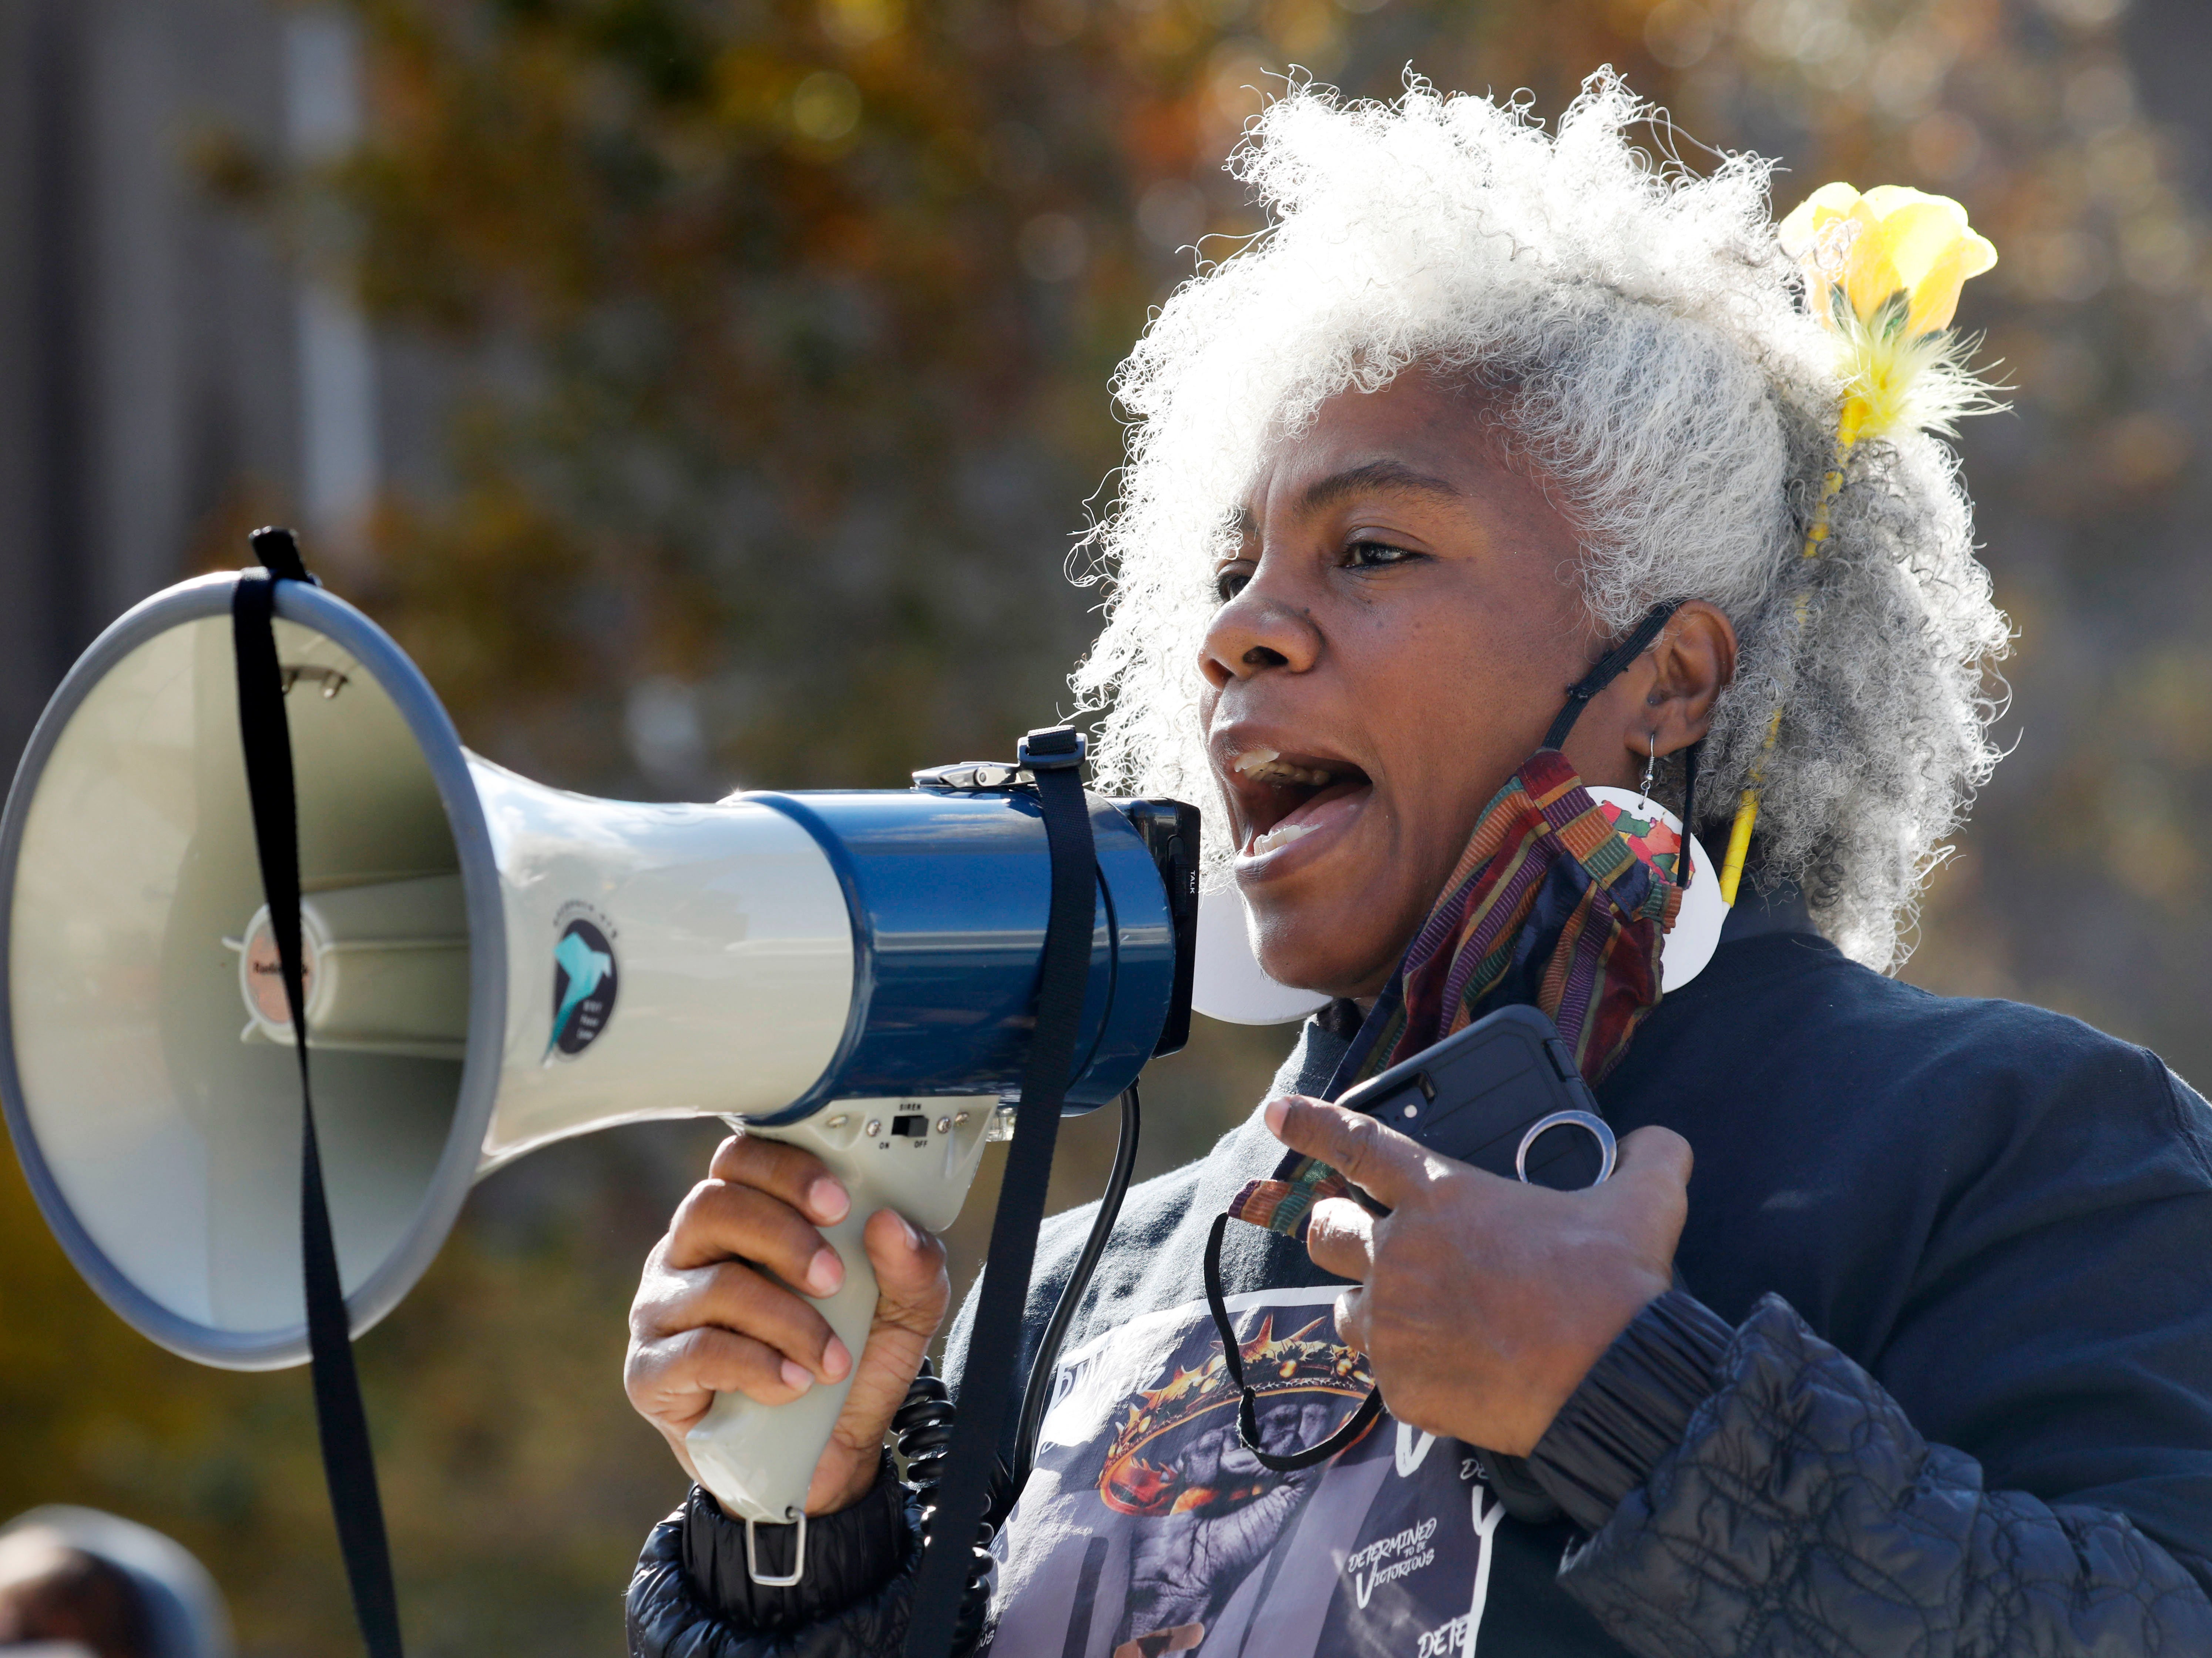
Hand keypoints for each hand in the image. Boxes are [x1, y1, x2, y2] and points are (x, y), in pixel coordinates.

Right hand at [625, 1131, 948, 1514]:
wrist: (821, 1459)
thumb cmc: (848, 1363)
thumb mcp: (902, 1314)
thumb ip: (912, 1266)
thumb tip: (891, 1223)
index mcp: (742, 1220)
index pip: (739, 1161)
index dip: (785, 1171)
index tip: (839, 1203)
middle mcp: (690, 1253)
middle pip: (713, 1206)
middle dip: (786, 1238)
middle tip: (834, 1279)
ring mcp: (662, 1310)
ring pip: (715, 1284)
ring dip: (787, 1320)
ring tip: (831, 1359)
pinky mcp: (650, 1372)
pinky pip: (695, 1352)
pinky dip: (757, 1366)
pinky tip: (794, 1384)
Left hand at [1268, 1095, 1690, 1455]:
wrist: (1614, 1386)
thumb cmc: (1616, 1289)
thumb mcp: (1644, 1204)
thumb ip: (1648, 1157)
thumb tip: (1660, 1143)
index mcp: (1442, 1196)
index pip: (1358, 1145)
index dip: (1311, 1124)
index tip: (1278, 1114)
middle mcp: (1401, 1254)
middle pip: (1327, 1231)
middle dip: (1344, 1233)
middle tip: (1382, 1248)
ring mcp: (1394, 1323)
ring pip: (1345, 1309)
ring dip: (1372, 1308)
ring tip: (1421, 1320)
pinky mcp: (1401, 1387)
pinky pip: (1384, 1375)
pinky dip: (1411, 1372)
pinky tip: (1453, 1374)